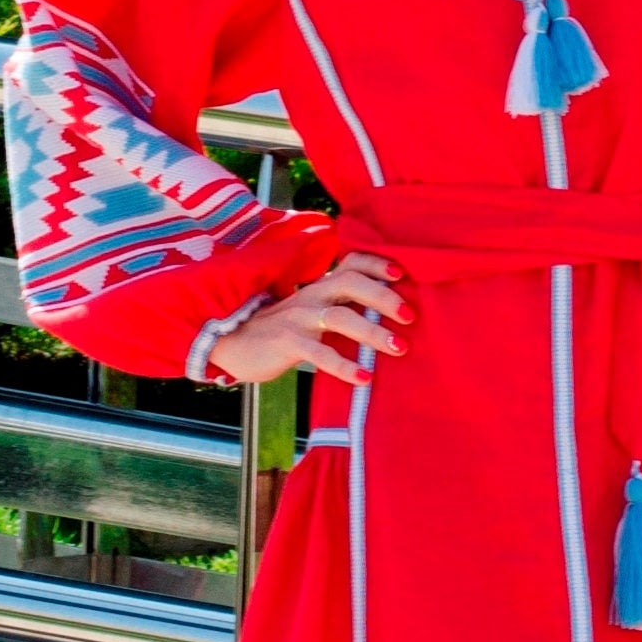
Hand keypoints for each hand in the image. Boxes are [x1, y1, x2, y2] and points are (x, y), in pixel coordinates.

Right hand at [207, 251, 407, 385]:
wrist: (230, 344)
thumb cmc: (278, 332)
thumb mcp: (308, 313)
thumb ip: (337, 309)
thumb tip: (380, 318)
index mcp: (318, 287)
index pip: (350, 263)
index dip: (376, 263)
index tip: (401, 273)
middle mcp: (311, 296)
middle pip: (351, 283)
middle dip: (383, 296)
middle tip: (410, 315)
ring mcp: (298, 318)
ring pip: (341, 317)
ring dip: (373, 332)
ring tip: (399, 348)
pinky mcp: (287, 343)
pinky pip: (320, 354)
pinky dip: (345, 366)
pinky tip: (364, 378)